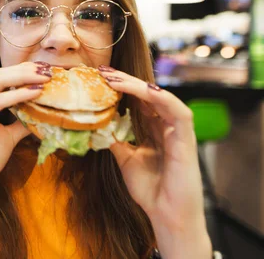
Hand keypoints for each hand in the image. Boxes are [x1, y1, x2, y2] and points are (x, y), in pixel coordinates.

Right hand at [0, 62, 51, 199]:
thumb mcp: (8, 136)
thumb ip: (21, 122)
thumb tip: (43, 114)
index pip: (0, 77)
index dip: (22, 71)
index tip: (46, 70)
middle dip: (25, 70)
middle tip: (49, 70)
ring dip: (23, 77)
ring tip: (45, 77)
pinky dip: (17, 95)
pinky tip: (35, 93)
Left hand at [98, 67, 211, 257]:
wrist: (167, 215)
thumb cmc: (151, 189)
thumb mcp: (126, 160)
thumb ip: (117, 141)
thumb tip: (99, 126)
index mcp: (154, 129)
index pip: (137, 100)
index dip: (120, 88)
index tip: (99, 78)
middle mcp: (166, 126)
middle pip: (147, 95)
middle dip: (125, 81)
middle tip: (103, 71)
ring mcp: (178, 131)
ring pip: (161, 98)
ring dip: (138, 86)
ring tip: (115, 78)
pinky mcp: (187, 139)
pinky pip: (178, 112)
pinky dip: (162, 99)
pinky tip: (145, 90)